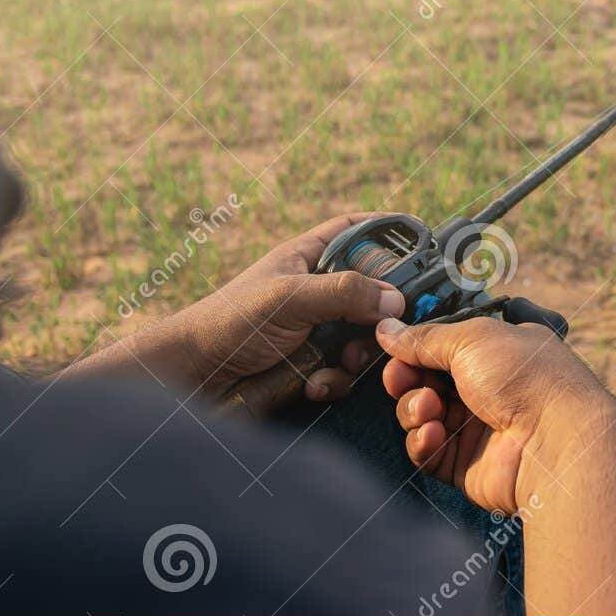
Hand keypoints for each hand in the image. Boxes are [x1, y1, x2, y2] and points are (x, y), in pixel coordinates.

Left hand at [75, 215, 403, 409]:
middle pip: (374, 289)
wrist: (190, 381)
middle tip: (394, 323)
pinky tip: (313, 385)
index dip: (389, 231)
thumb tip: (397, 300)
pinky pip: (345, 372)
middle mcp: (316, 291)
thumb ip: (344, 293)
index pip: (356, 230)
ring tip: (340, 362)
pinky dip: (336, 381)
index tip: (424, 240)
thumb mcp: (289, 298)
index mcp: (307, 257)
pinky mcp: (311, 367)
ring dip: (359, 353)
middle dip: (384, 310)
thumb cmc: (229, 323)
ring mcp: (315, 331)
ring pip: (365, 336)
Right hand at [376, 315, 615, 515]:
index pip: (444, 345)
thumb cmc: (525, 377)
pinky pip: (429, 452)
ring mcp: (477, 427)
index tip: (396, 348)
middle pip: (427, 380)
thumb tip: (386, 329)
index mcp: (497, 349)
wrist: (554, 441)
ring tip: (428, 409)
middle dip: (407, 378)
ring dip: (414, 410)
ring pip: (422, 416)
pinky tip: (434, 435)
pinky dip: (423, 442)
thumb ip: (424, 338)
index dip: (416, 347)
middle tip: (401, 378)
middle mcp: (488, 387)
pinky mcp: (466, 464)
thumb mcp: (472, 339)